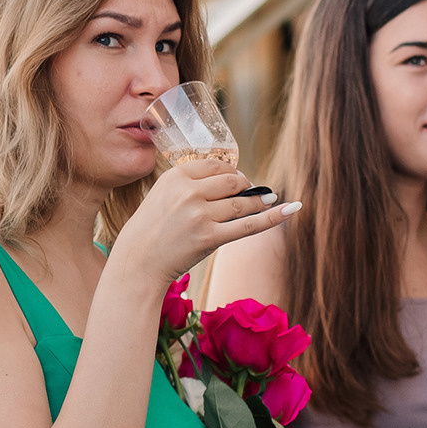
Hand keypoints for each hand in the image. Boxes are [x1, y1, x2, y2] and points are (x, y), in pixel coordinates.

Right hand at [112, 160, 293, 287]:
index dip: (232, 171)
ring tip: (267, 201)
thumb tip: (233, 179)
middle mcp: (188, 193)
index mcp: (176, 177)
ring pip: (243, 203)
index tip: (239, 179)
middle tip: (253, 192)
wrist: (136, 263)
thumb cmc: (150, 230)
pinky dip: (272, 218)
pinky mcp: (209, 238)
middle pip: (233, 181)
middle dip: (247, 186)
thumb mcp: (162, 196)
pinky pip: (248, 225)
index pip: (216, 165)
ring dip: (259, 202)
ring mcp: (200, 216)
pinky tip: (290, 209)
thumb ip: (190, 184)